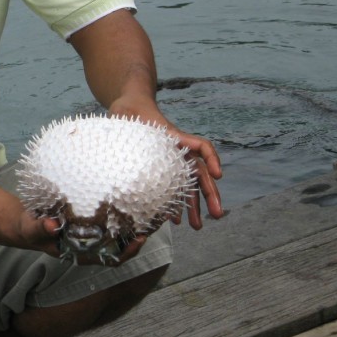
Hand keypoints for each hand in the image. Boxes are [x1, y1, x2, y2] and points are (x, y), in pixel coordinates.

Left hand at [109, 99, 223, 229]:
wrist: (128, 109)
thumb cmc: (130, 110)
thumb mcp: (129, 113)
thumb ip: (126, 121)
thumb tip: (118, 129)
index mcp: (174, 138)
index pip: (201, 146)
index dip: (211, 159)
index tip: (217, 175)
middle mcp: (177, 151)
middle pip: (199, 174)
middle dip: (209, 195)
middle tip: (217, 216)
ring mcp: (170, 162)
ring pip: (187, 186)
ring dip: (193, 206)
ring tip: (196, 227)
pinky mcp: (159, 170)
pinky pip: (171, 190)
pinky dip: (174, 204)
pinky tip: (173, 220)